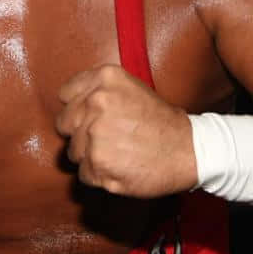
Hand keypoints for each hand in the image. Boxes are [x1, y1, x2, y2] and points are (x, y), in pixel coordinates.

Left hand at [54, 64, 196, 197]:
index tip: (91, 116)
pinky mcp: (98, 164)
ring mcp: (95, 134)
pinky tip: (119, 167)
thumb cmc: (160, 121)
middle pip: (64, 124)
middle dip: (80, 133)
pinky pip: (83, 173)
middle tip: (107, 138)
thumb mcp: (131, 87)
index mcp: (104, 79)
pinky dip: (99, 175)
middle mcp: (96, 102)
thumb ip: (97, 89)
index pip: (65, 95)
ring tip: (117, 152)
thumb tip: (66, 103)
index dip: (77, 108)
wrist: (188, 150)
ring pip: (73, 151)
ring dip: (90, 156)